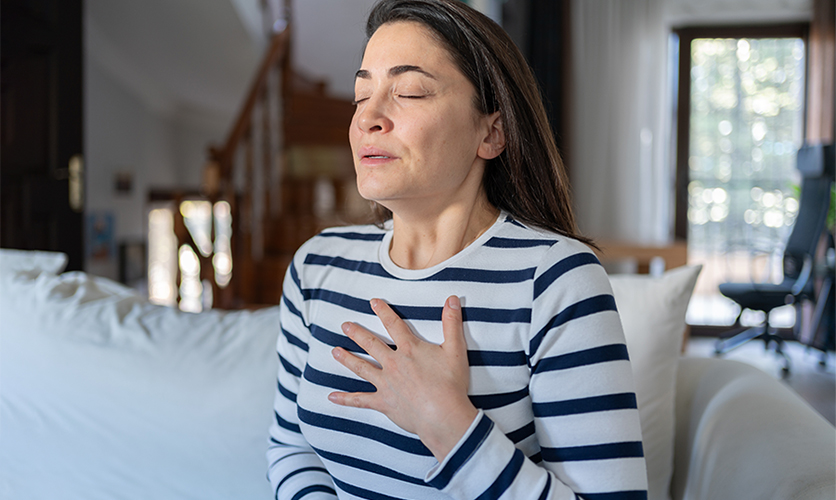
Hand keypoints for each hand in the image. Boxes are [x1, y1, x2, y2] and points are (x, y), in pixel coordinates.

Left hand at [328, 295, 478, 461]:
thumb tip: (452, 299)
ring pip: (361, 368)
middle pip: (371, 344)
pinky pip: (361, 400)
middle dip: (357, 333)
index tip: (373, 302)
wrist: (442, 414)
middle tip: (345, 325)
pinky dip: (346, 399)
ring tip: (335, 351)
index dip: (383, 311)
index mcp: (409, 349)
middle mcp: (393, 363)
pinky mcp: (384, 402)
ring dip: (347, 359)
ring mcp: (386, 383)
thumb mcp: (455, 349)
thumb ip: (452, 323)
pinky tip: (332, 397)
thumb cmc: (450, 384)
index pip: (393, 324)